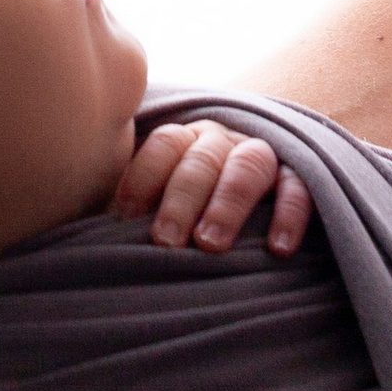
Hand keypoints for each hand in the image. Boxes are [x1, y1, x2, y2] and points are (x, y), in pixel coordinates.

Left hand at [113, 117, 311, 254]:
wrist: (244, 193)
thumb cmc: (187, 212)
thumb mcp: (159, 201)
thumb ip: (133, 211)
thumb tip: (91, 236)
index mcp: (184, 142)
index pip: (164, 143)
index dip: (143, 176)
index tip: (124, 217)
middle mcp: (221, 140)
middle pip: (200, 159)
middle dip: (180, 200)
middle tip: (165, 242)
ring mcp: (261, 154)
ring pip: (246, 166)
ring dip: (227, 204)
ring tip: (210, 246)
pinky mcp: (300, 175)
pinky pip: (298, 187)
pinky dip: (288, 213)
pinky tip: (277, 249)